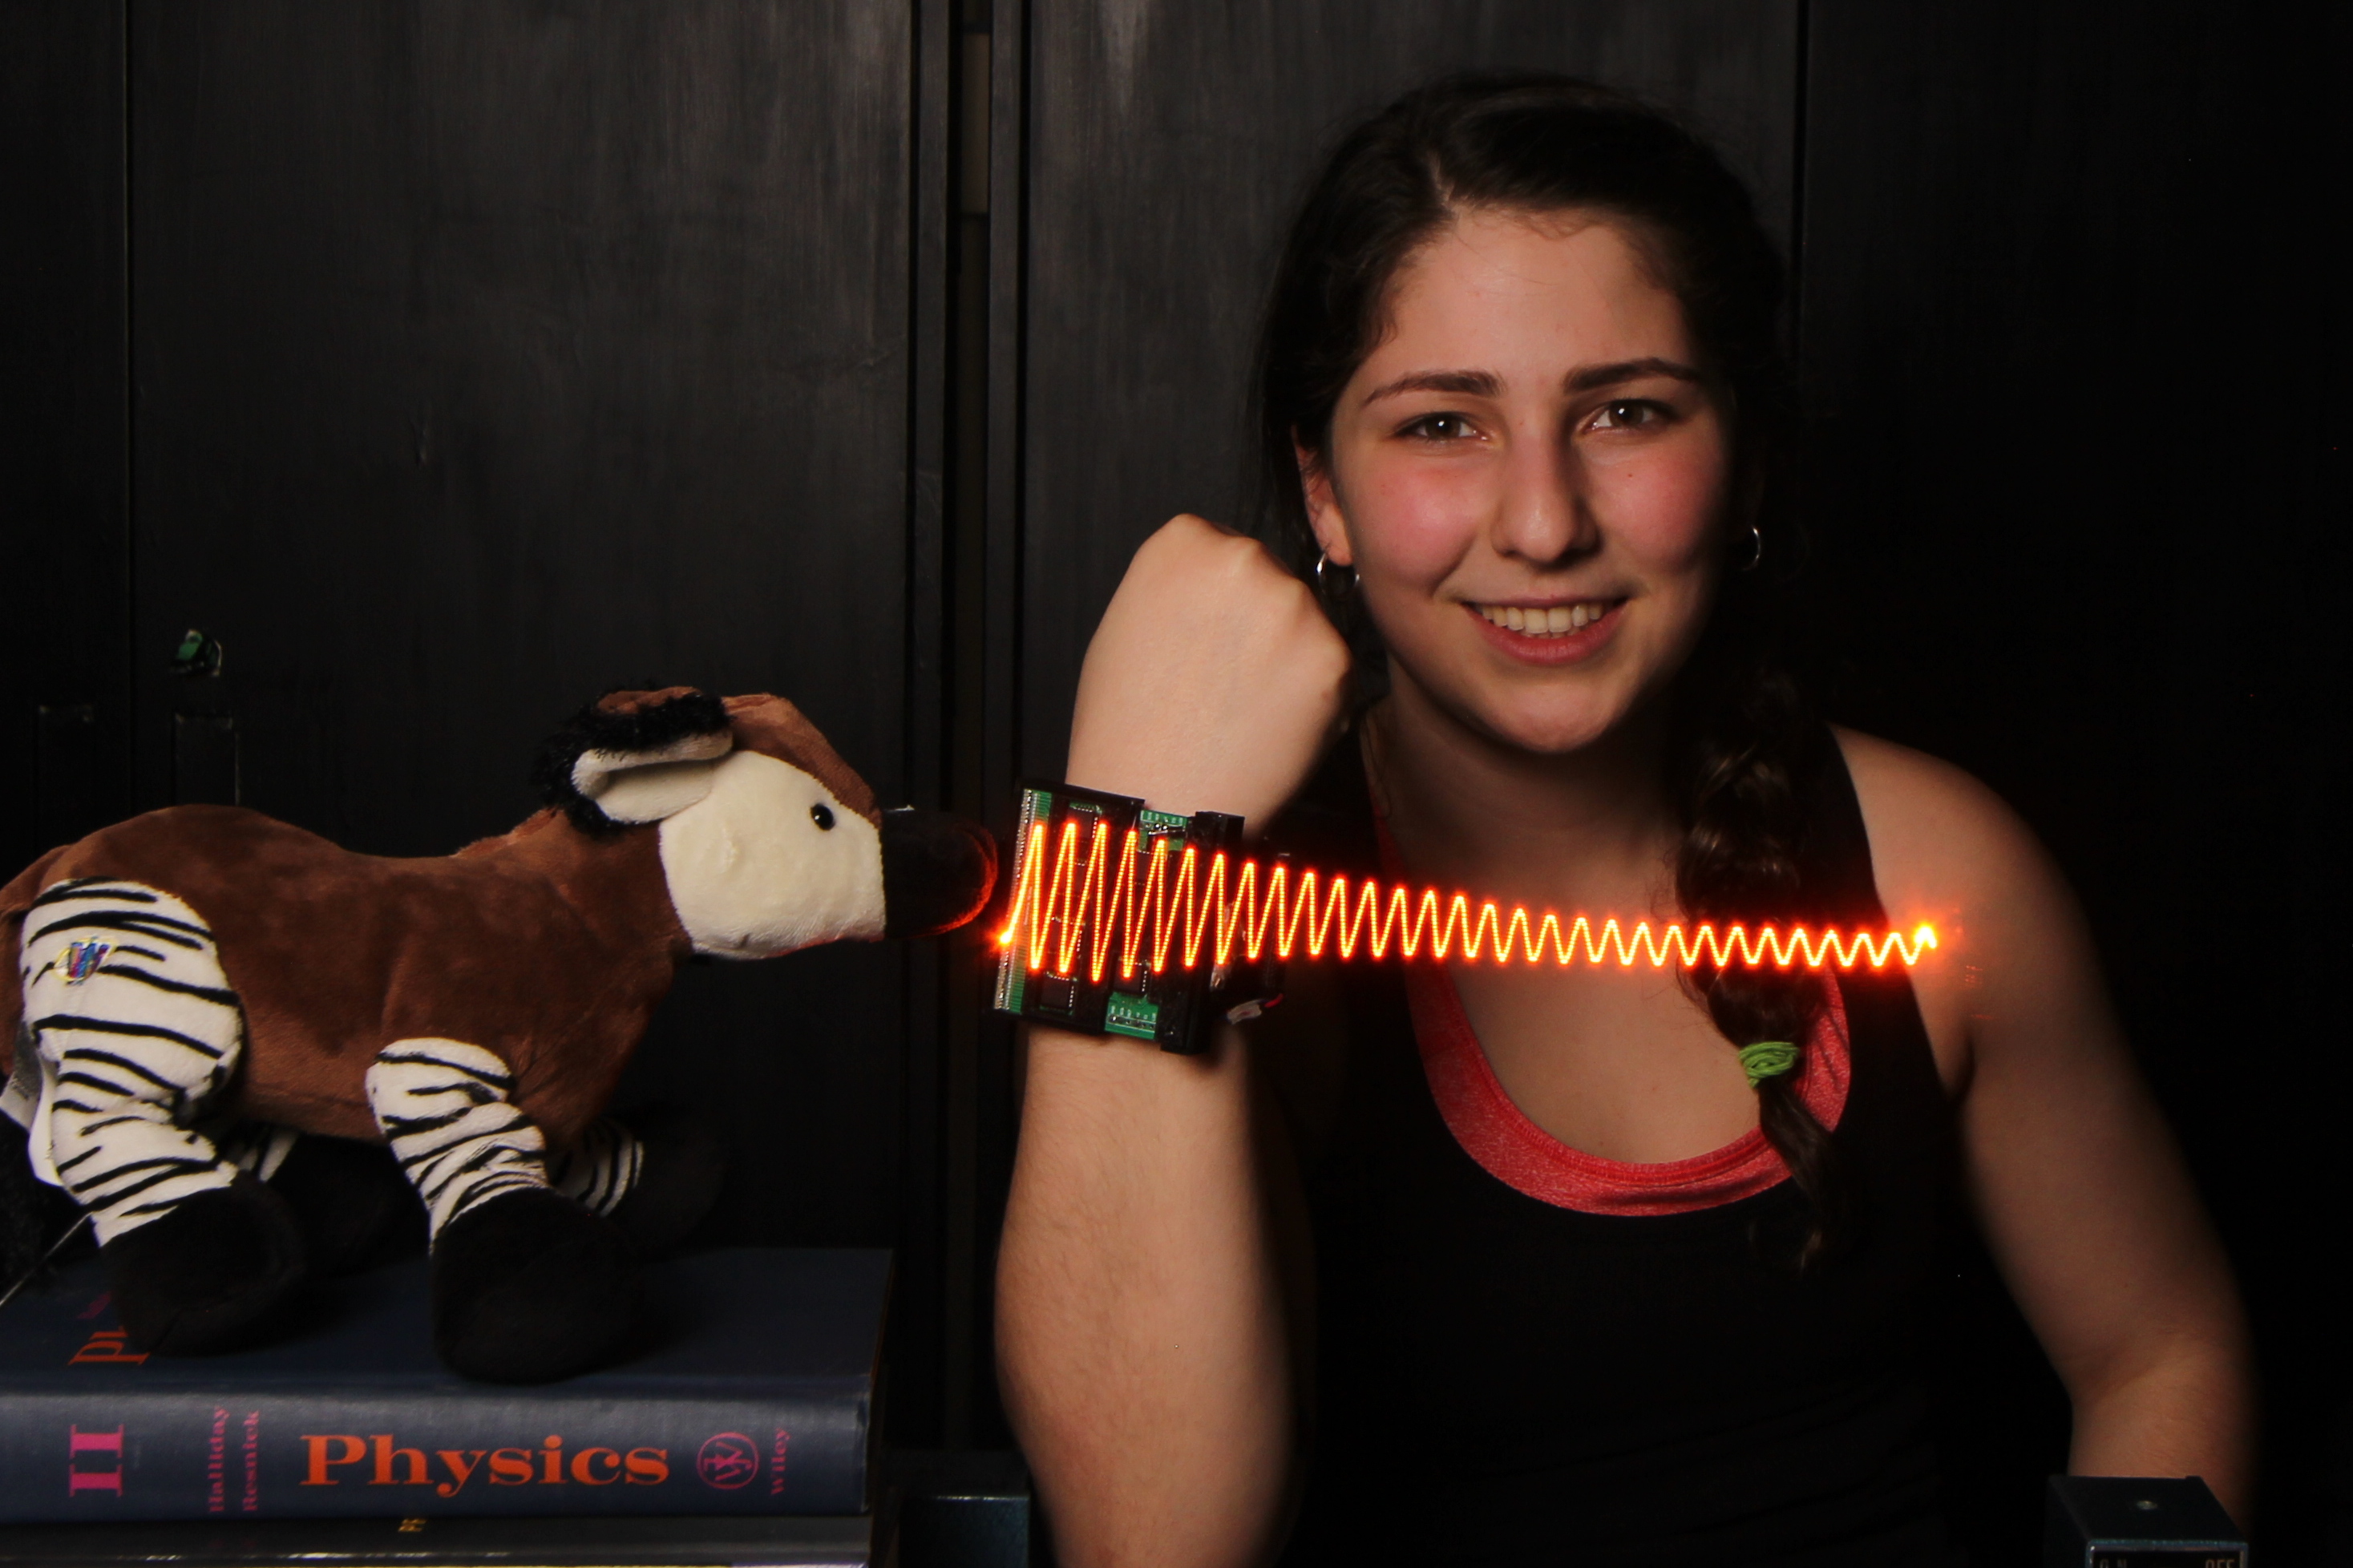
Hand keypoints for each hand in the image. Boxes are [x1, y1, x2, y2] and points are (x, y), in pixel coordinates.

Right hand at [1067, 515, 1352, 831]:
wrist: (1155, 800)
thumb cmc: (1128, 725)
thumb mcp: (1128, 622)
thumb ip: (1180, 586)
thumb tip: (1218, 589)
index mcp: (1184, 540)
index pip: (1221, 546)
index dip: (1217, 598)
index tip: (1205, 634)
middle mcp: (1244, 558)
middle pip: (1271, 577)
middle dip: (1259, 621)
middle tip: (1226, 678)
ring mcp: (1295, 606)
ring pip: (1306, 622)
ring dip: (1291, 657)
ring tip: (1245, 709)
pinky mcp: (1334, 657)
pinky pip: (1334, 668)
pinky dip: (1316, 697)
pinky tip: (1272, 728)